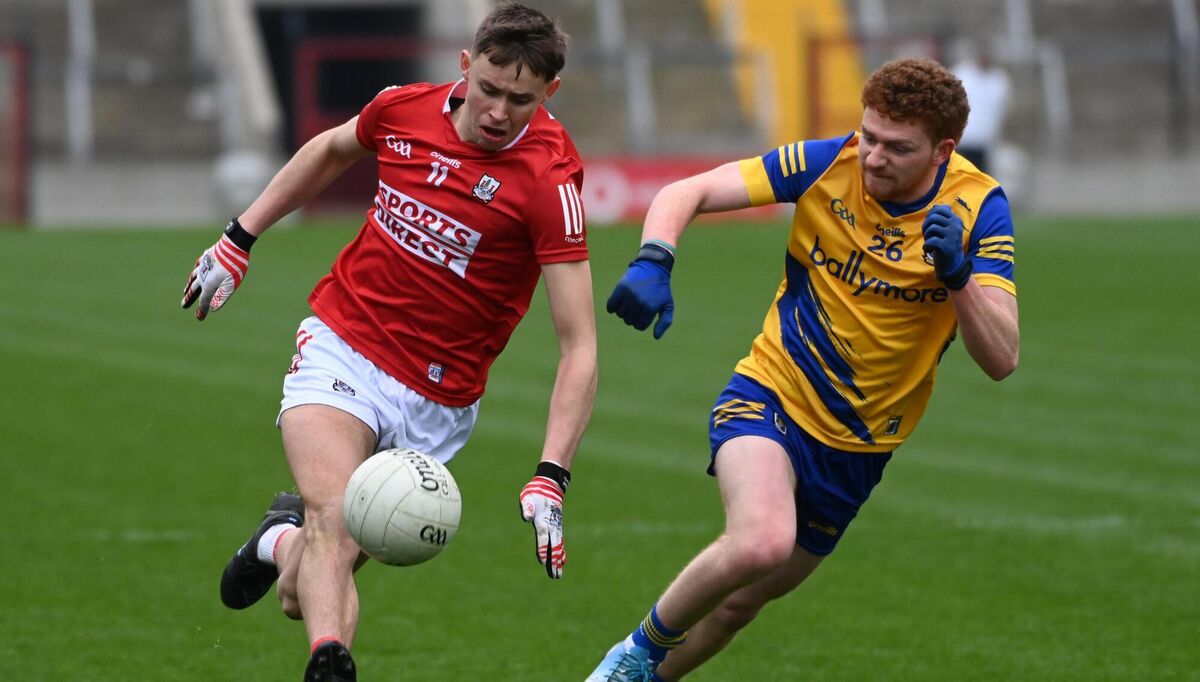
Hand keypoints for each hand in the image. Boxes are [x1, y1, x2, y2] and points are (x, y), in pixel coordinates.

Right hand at [181, 221, 253, 319]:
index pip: (204, 300)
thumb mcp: (230, 284)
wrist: (233, 245)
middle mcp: (203, 276)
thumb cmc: (234, 266)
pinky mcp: (207, 257)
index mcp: (209, 284)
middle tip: (183, 305)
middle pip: (194, 289)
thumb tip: (212, 309)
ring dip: (189, 285)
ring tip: (185, 290)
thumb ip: (221, 297)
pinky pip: (199, 265)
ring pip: (194, 277)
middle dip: (189, 298)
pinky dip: (196, 270)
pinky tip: (196, 269)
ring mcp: (204, 265)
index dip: (202, 309)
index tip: (199, 318)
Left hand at [519, 463, 568, 578]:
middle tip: (555, 575)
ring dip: (558, 560)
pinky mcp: (557, 527)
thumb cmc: (535, 492)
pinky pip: (560, 542)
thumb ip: (528, 508)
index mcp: (542, 521)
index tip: (543, 561)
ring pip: (558, 547)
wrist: (549, 485)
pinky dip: (561, 552)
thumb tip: (527, 517)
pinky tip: (562, 562)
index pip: (543, 537)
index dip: (542, 549)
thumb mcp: (527, 497)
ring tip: (558, 574)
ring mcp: (555, 527)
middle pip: (553, 547)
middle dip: (553, 561)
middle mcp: (551, 526)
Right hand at [607, 252, 674, 338]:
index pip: (639, 326)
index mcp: (651, 309)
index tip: (642, 314)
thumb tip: (656, 337)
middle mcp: (640, 303)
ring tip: (628, 303)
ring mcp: (630, 296)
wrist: (653, 267)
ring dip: (623, 311)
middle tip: (636, 306)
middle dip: (632, 316)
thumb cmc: (661, 288)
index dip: (640, 322)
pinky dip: (611, 307)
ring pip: (620, 314)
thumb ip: (664, 322)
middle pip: (628, 321)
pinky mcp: (621, 288)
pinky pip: (611, 305)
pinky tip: (616, 304)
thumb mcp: (667, 305)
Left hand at [921, 204, 971, 289]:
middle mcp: (956, 225)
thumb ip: (942, 218)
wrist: (953, 265)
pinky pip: (929, 241)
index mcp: (956, 220)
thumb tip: (936, 206)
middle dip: (926, 226)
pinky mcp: (946, 246)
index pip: (939, 209)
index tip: (930, 226)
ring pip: (931, 228)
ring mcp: (952, 235)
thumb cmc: (946, 246)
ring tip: (930, 243)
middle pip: (933, 217)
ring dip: (926, 237)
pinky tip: (929, 251)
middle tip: (928, 236)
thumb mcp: (946, 230)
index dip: (929, 216)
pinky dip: (926, 247)